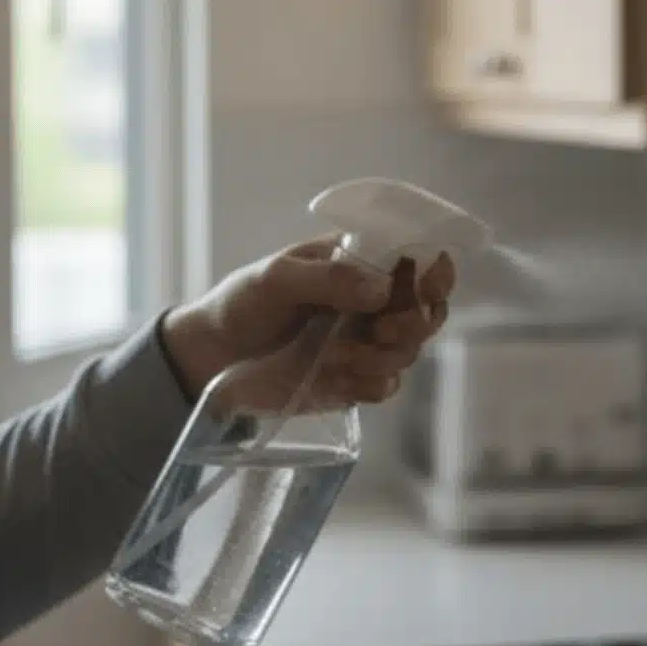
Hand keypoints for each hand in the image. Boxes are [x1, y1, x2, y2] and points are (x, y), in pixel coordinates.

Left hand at [162, 237, 456, 405]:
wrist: (211, 360)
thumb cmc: (242, 304)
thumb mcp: (276, 279)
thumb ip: (328, 278)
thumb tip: (382, 288)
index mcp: (358, 262)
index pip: (417, 258)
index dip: (436, 271)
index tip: (427, 287)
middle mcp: (371, 301)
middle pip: (426, 310)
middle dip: (413, 323)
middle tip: (380, 331)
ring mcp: (365, 342)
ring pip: (409, 351)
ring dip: (382, 357)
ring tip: (335, 356)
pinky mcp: (355, 379)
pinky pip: (387, 386)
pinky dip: (369, 384)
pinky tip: (335, 377)